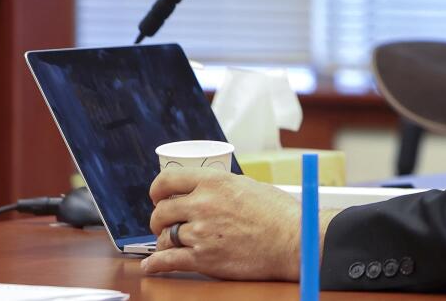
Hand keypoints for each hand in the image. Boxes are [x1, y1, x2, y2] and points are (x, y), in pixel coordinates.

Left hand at [143, 169, 305, 279]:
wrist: (294, 241)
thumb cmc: (280, 214)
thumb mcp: (249, 186)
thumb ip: (222, 188)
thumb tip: (205, 191)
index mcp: (215, 182)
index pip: (167, 180)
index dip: (157, 190)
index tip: (157, 197)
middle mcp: (204, 205)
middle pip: (161, 211)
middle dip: (160, 219)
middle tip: (166, 223)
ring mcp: (202, 233)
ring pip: (164, 237)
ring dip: (165, 241)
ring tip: (171, 243)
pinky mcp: (203, 259)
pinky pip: (167, 261)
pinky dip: (155, 264)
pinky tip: (151, 265)